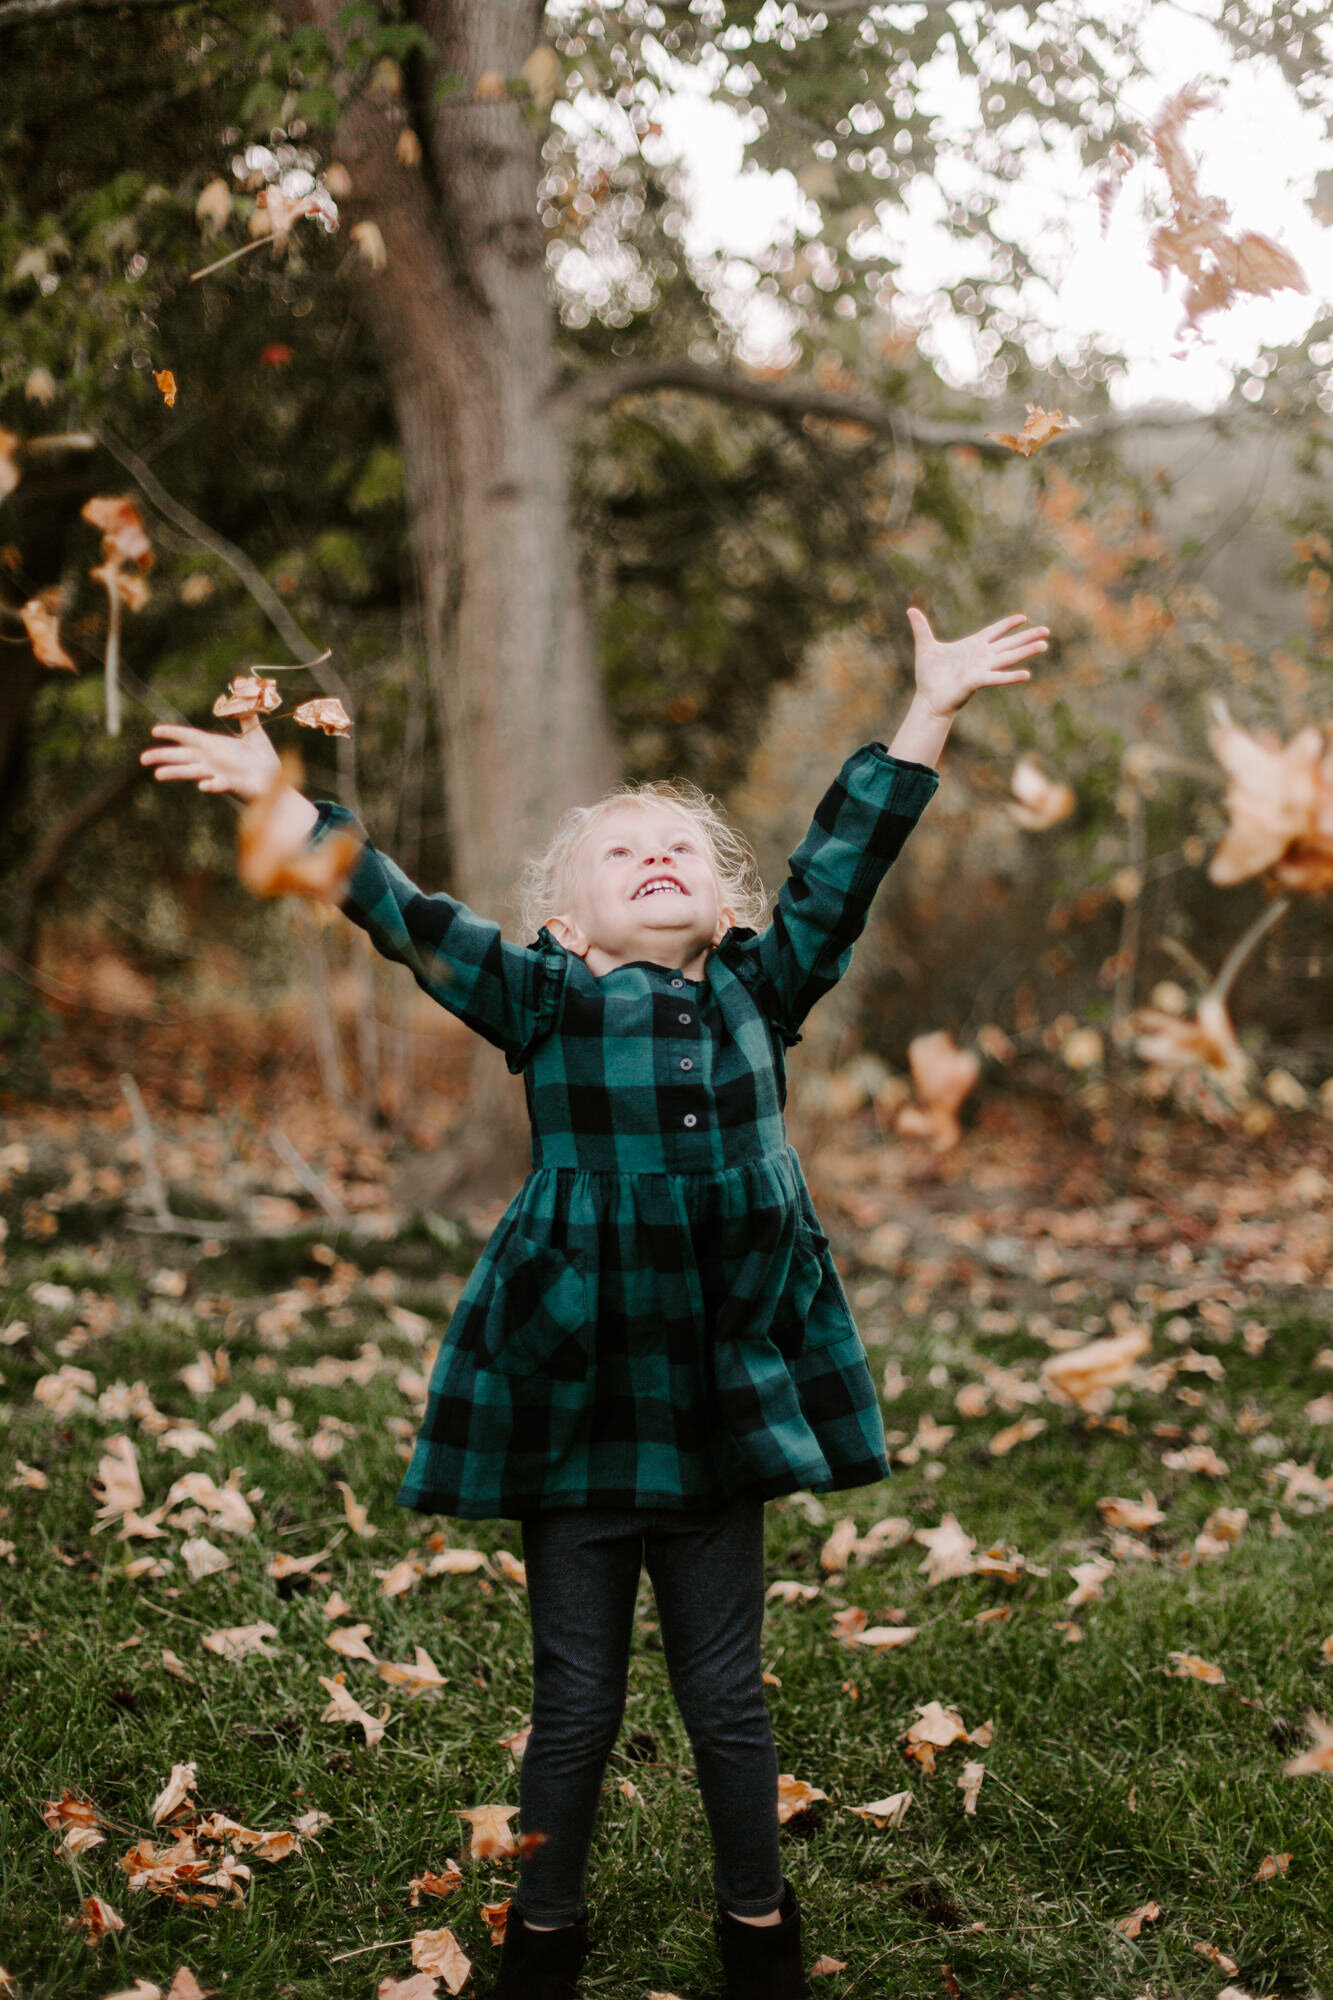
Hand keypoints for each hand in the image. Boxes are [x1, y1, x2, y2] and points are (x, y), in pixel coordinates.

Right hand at [139, 719, 281, 800]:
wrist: (277, 781)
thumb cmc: (263, 760)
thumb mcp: (256, 734)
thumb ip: (247, 717)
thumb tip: (244, 697)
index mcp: (215, 746)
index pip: (190, 738)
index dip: (173, 734)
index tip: (155, 731)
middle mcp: (213, 761)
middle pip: (183, 757)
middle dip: (163, 756)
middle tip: (142, 759)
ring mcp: (220, 774)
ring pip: (193, 773)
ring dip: (176, 773)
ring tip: (158, 775)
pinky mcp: (233, 786)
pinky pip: (220, 785)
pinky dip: (212, 785)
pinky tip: (203, 786)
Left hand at [906, 607, 1047, 719]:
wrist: (928, 698)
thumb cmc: (929, 676)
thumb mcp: (925, 647)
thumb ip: (921, 628)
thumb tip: (910, 610)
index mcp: (972, 646)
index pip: (994, 632)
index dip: (1007, 624)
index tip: (1023, 617)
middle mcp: (981, 656)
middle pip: (1009, 643)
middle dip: (1027, 636)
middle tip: (1047, 630)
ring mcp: (982, 668)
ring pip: (1009, 657)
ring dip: (1026, 651)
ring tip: (1044, 645)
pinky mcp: (977, 681)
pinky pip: (997, 677)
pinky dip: (1011, 676)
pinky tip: (1027, 674)